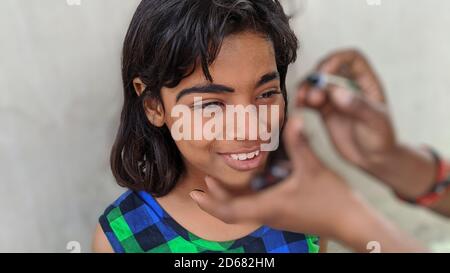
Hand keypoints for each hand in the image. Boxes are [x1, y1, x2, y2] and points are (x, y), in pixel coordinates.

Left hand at [190, 117, 424, 251]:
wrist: (352, 223)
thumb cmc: (333, 199)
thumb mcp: (313, 168)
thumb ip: (299, 143)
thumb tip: (293, 119)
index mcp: (269, 206)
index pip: (229, 210)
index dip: (209, 202)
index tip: (195, 192)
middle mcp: (268, 215)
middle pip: (232, 212)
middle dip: (215, 199)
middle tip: (203, 182)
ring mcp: (276, 217)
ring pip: (243, 211)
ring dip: (228, 198)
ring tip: (218, 183)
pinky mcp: (284, 216)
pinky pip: (256, 209)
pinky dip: (245, 198)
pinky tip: (252, 184)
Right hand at [297, 49, 435, 198]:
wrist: (375, 160)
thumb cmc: (382, 139)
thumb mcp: (375, 122)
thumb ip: (358, 106)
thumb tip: (336, 92)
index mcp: (367, 82)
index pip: (351, 58)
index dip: (336, 60)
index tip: (324, 74)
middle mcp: (349, 86)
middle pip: (328, 68)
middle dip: (316, 77)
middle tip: (312, 94)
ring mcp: (336, 98)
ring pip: (316, 84)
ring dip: (306, 88)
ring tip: (302, 101)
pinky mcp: (325, 110)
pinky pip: (310, 99)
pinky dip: (302, 100)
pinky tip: (299, 107)